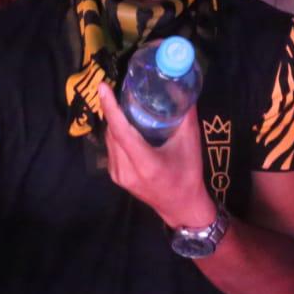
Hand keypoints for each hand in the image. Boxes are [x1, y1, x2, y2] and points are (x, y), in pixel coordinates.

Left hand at [97, 82, 213, 228]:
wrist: (181, 207)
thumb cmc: (188, 174)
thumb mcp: (191, 144)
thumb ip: (186, 115)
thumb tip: (182, 86)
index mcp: (146, 164)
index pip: (121, 132)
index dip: (111, 108)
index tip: (102, 87)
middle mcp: (127, 171)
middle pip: (113, 132)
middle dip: (114, 110)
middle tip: (122, 90)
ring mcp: (118, 175)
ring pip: (110, 139)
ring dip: (115, 121)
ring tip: (126, 105)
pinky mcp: (116, 176)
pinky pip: (111, 148)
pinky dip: (117, 133)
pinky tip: (127, 125)